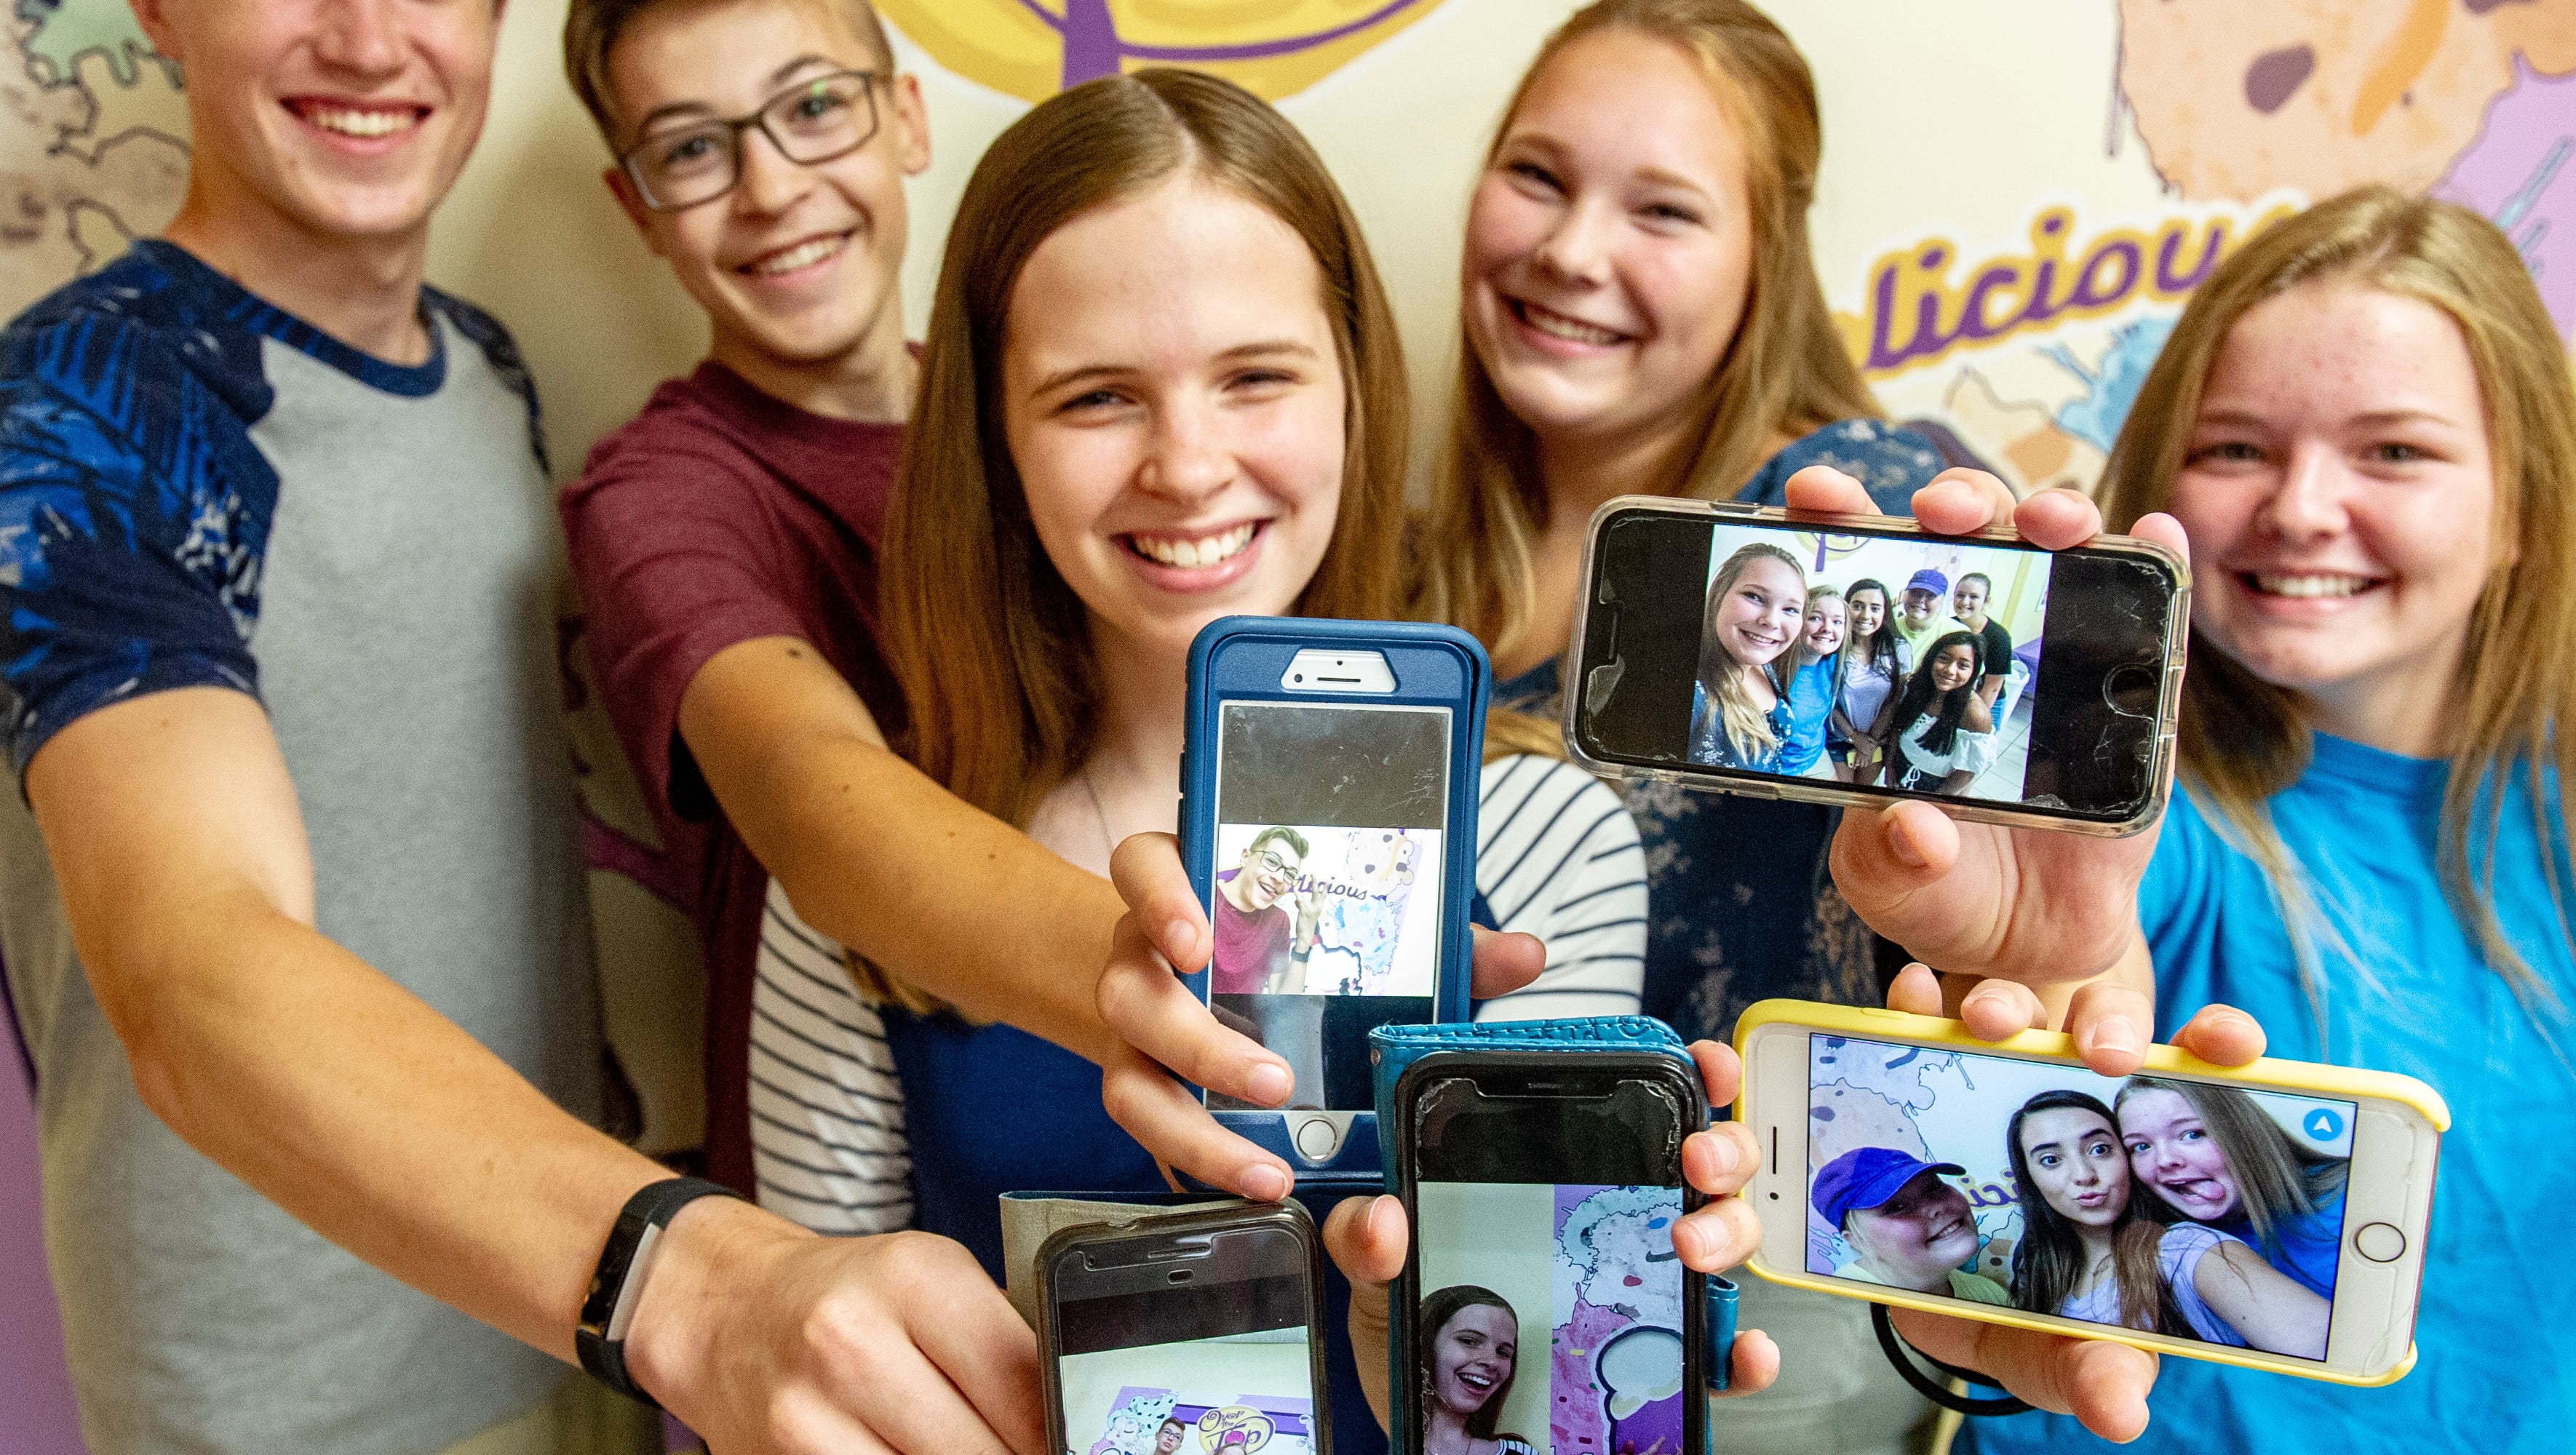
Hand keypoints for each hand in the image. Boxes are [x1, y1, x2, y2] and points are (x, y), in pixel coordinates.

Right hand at [630, 1199, 1044, 1454]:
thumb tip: (1070, 1424)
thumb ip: (1001, 1345)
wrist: (726, 1310)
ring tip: (975, 1449)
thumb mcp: (932, 1283)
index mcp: (914, 1277)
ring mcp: (807, 1412)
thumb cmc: (846, 1295)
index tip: (1075, 1442)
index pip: (1025, 1381)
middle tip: (1030, 1451)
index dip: (1060, 1430)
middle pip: (980, 1449)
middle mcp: (854, 1340)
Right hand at [1096, 832, 1545, 1198]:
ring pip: (1126, 1079)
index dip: (1158, 898)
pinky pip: (1146, 1134)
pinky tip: (1251, 1185)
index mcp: (1190, 888)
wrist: (1207, 980)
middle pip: (1130, 990)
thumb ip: (1438, 943)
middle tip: (1278, 1080)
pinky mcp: (1141, 1090)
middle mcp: (1143, 956)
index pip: (1141, 866)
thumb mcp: (1360, 932)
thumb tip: (1525, 955)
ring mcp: (1132, 1030)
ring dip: (1195, 1129)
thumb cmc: (1292, 945)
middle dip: (1198, 1041)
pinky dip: (1195, 1164)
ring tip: (1268, 1169)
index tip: (1197, 939)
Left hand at [1320, 1041, 1782, 1431]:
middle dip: (1720, 1139)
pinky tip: (1738, 1347)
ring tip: (1688, 1243)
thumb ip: (1365, 1237)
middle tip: (1695, 1155)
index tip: (1690, 1051)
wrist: (1427, 1422)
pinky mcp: (1653, 1355)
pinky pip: (1717, 1343)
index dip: (1671, 1059)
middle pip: (1701, 1152)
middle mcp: (1616, 1212)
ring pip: (1723, 1231)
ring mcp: (1642, 1280)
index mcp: (1554, 1167)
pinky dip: (1741, 1345)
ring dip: (1727, 1226)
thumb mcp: (1375, 1270)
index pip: (1628, 1092)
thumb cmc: (1417, 1324)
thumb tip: (1382, 1218)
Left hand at [1785, 464, 2191, 1062]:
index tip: (1815, 495)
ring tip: (2051, 523)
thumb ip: (1889, 860)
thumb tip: (1916, 828)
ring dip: (2055, 518)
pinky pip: (2152, 620)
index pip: (1863, 577)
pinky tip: (2158, 533)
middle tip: (1942, 512)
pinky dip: (2160, 565)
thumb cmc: (1941, 892)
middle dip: (1956, 503)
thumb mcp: (1891, 884)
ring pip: (2056, 560)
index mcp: (1894, 674)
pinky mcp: (2132, 698)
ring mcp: (2056, 665)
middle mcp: (1971, 650)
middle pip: (1966, 542)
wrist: (2031, 944)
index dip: (1840, 523)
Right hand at [1873, 961, 2266, 1438]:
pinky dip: (1921, 1004)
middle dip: (2114, 1024)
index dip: (2222, 1048)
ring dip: (2010, 1008)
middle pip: (2114, 1029)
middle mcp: (2079, 1095)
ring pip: (2026, 1012)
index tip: (2234, 1047)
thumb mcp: (2048, 1346)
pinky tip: (1914, 998)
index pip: (2197, 1083)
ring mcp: (2005, 1071)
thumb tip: (2121, 1410)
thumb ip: (2086, 1365)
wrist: (1918, 1290)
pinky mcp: (1934, 1062)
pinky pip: (1929, 1020)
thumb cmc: (2005, 1311)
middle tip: (2102, 1050)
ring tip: (1987, 1022)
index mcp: (2132, 1157)